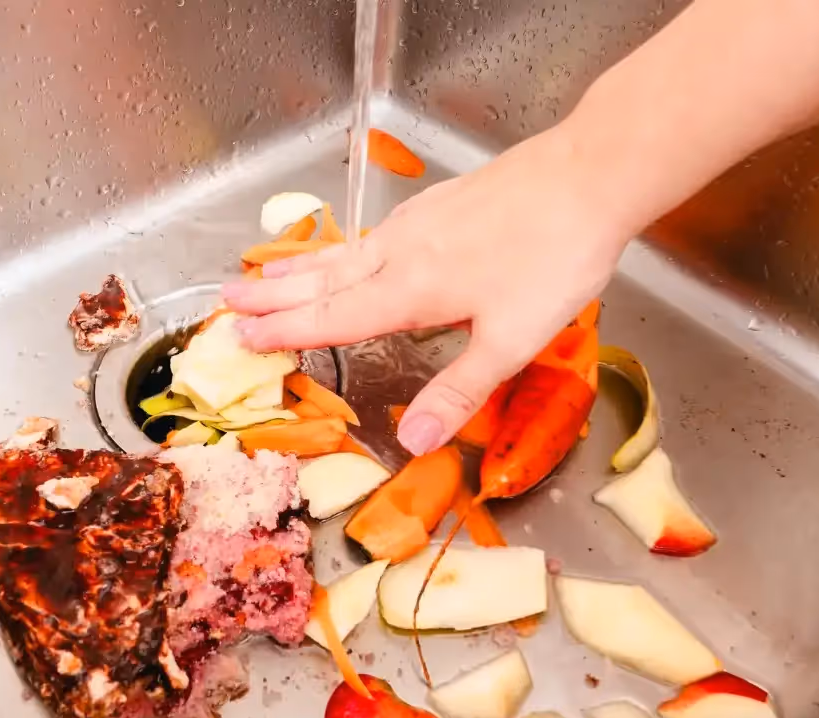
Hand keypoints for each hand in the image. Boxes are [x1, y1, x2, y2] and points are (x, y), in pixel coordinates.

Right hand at [222, 125, 632, 454]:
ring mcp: (417, 223)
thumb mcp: (512, 341)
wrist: (591, 174)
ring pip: (343, 251)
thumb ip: (458, 391)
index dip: (285, 332)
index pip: (331, 318)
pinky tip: (346, 249)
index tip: (242, 336)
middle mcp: (401, 252)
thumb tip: (412, 443)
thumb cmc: (554, 258)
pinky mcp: (438, 204)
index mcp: (409, 290)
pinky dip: (339, 247)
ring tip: (263, 274)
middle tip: (227, 300)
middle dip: (274, 294)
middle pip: (323, 278)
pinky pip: (370, 234)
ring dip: (299, 268)